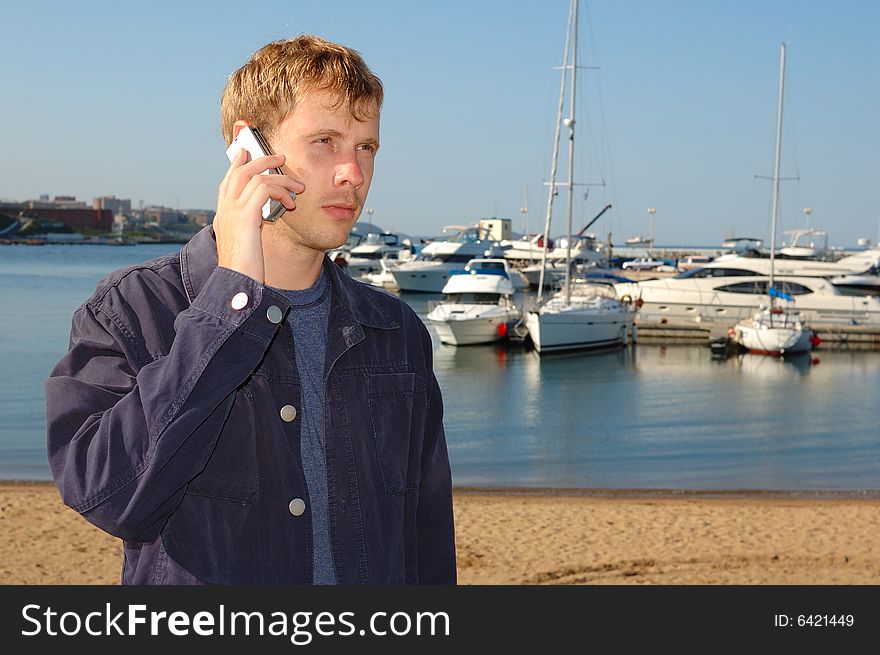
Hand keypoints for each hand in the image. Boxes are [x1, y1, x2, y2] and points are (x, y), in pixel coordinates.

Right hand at [214, 148, 304, 283]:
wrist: (235, 282)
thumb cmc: (243, 268)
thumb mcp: (245, 243)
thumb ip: (248, 227)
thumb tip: (258, 219)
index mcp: (223, 214)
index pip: (228, 181)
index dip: (238, 164)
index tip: (248, 152)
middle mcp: (225, 209)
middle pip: (240, 171)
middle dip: (261, 160)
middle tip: (280, 158)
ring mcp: (232, 210)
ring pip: (255, 176)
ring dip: (280, 178)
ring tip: (297, 186)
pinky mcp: (245, 215)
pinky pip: (264, 188)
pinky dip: (281, 191)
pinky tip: (291, 203)